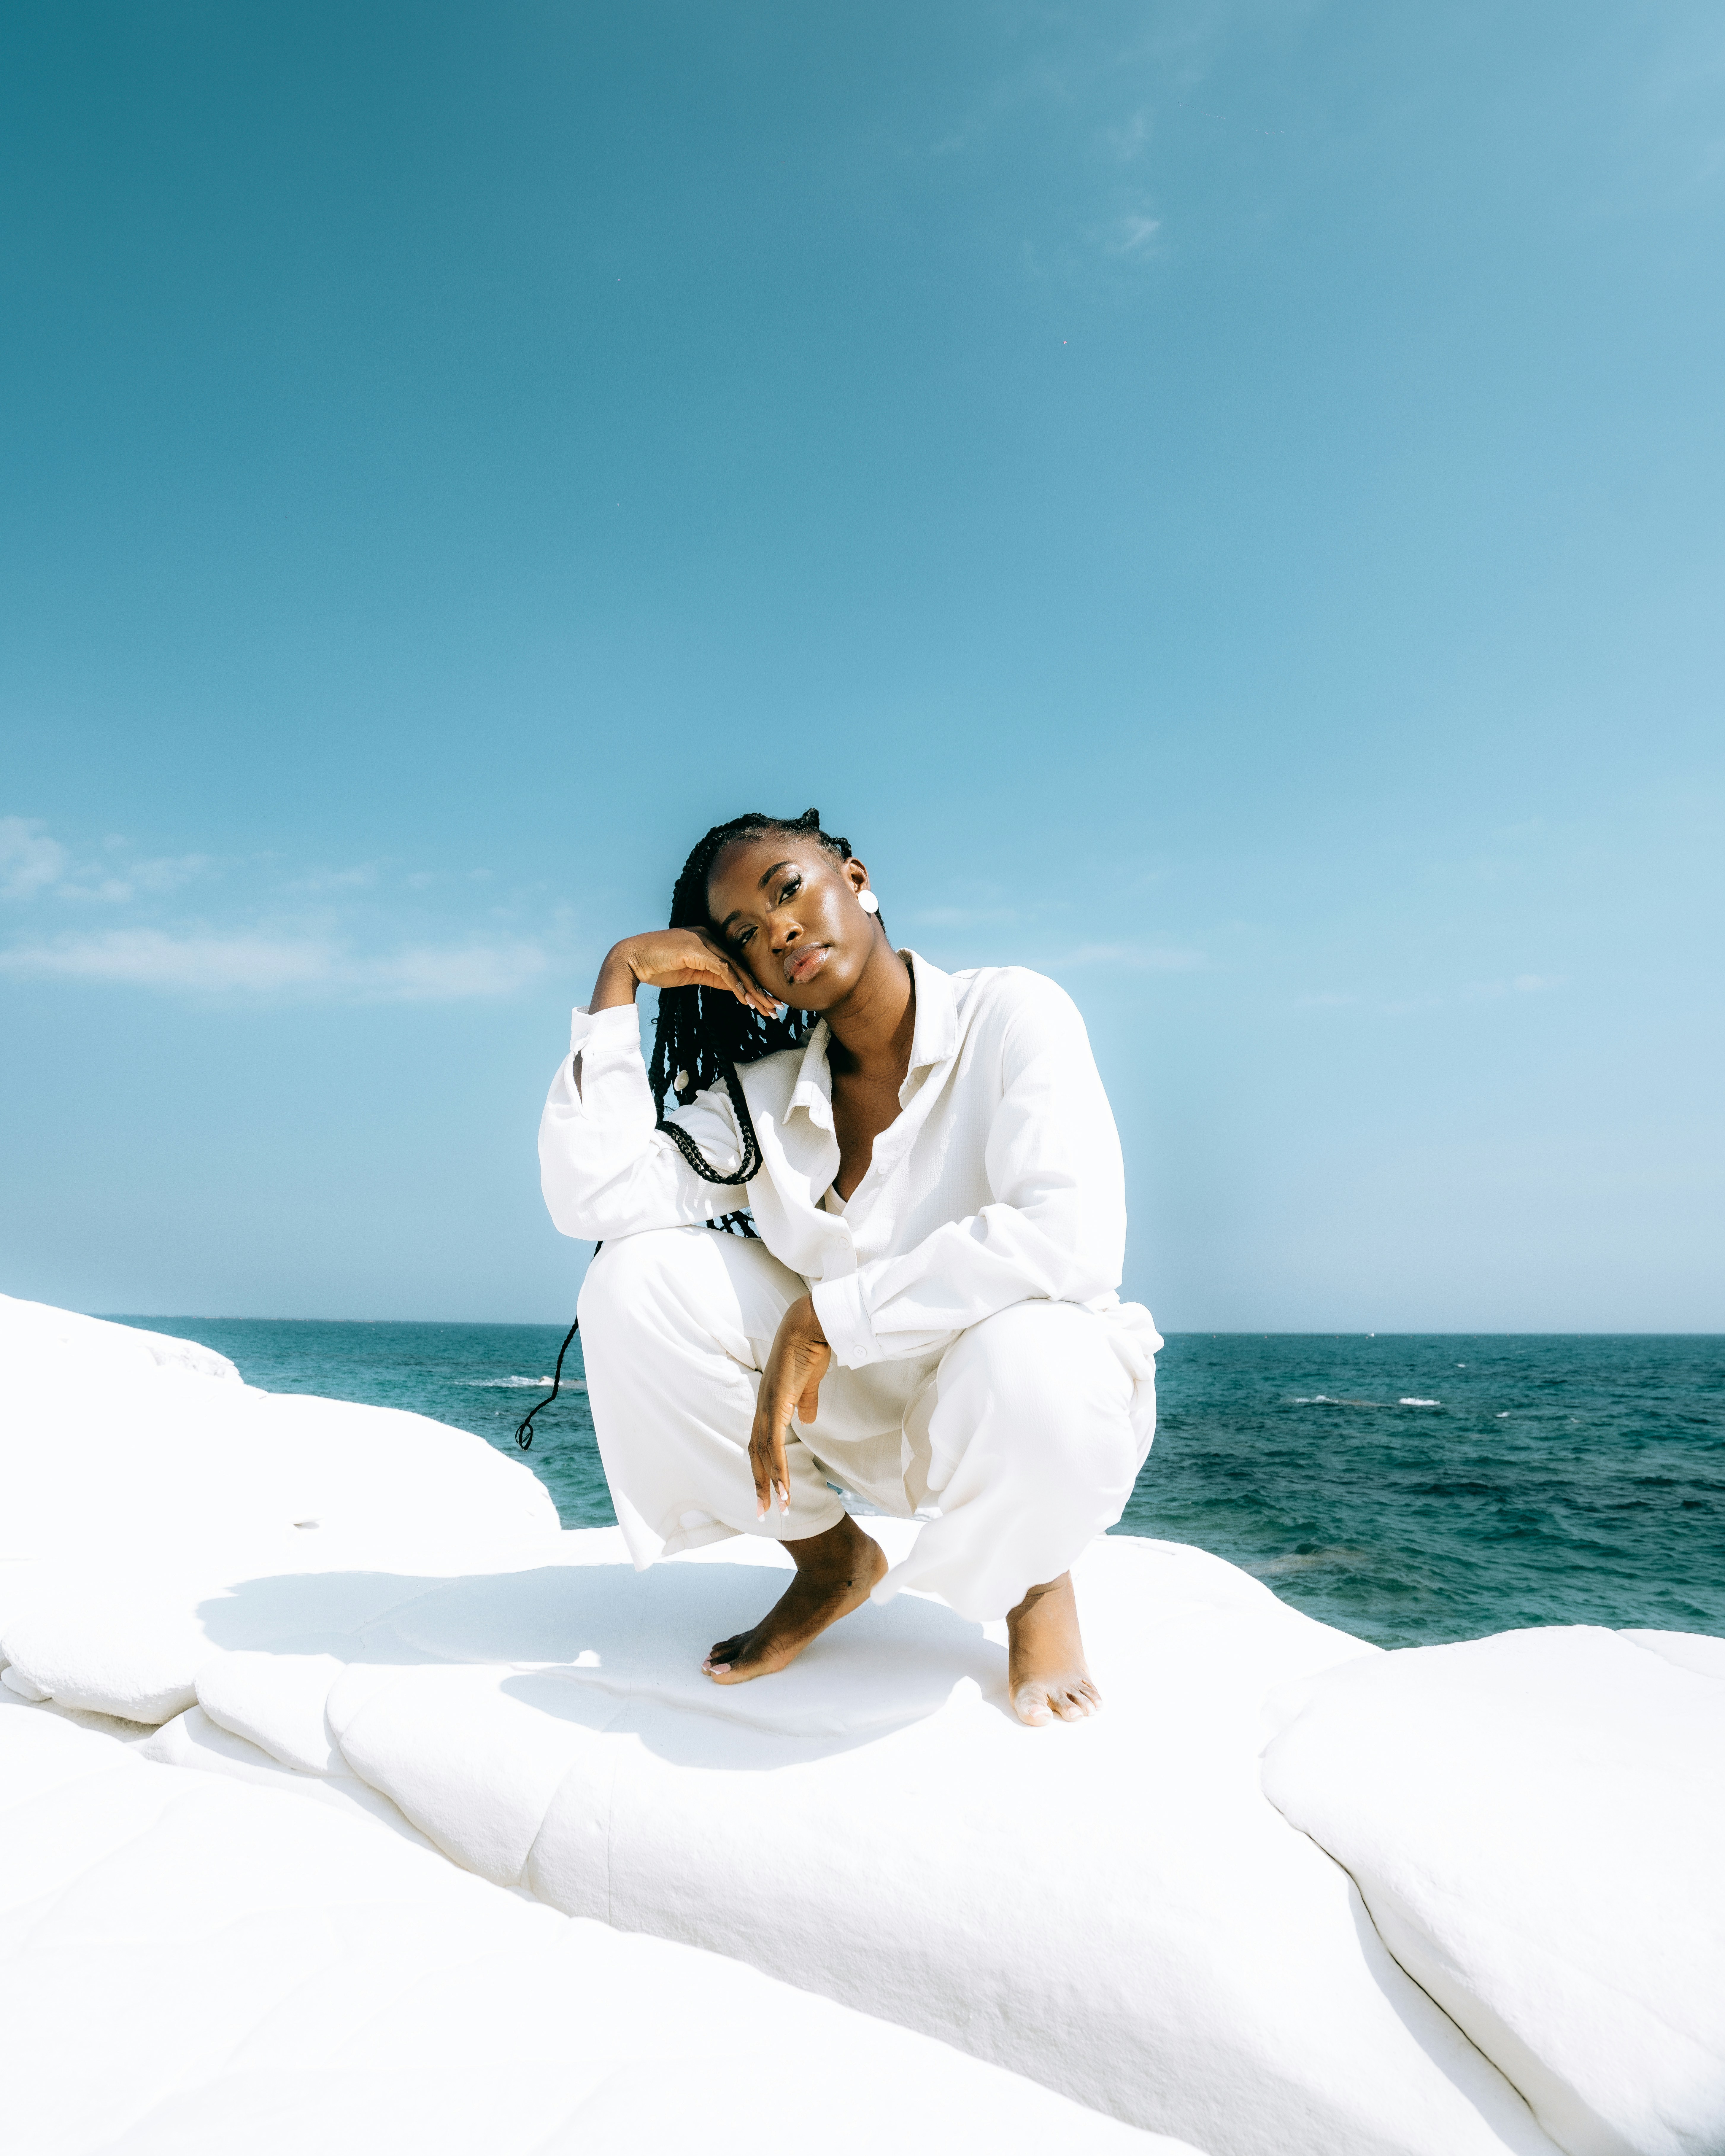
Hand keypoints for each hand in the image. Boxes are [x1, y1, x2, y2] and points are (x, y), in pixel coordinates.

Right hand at [591, 929, 780, 1018]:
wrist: (631, 959)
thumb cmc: (658, 966)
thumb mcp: (693, 974)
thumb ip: (714, 977)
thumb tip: (736, 987)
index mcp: (709, 940)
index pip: (737, 963)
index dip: (754, 983)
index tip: (767, 1002)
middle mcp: (710, 936)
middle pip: (742, 964)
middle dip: (760, 989)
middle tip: (776, 1008)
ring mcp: (704, 940)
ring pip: (736, 967)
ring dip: (752, 990)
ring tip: (765, 1008)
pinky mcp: (697, 949)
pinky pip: (723, 968)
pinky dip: (735, 984)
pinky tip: (745, 999)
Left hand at [750, 1295, 830, 1518]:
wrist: (810, 1326)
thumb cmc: (810, 1348)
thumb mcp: (809, 1382)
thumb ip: (806, 1402)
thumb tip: (806, 1420)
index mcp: (769, 1403)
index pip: (760, 1443)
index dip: (762, 1467)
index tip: (768, 1490)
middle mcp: (762, 1408)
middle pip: (755, 1454)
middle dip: (759, 1485)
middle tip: (763, 1512)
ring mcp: (767, 1407)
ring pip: (763, 1455)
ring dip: (770, 1484)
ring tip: (778, 1509)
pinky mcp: (777, 1405)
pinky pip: (774, 1445)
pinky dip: (778, 1469)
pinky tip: (784, 1488)